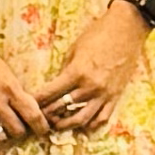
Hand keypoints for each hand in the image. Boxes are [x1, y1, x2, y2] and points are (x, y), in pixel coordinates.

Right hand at [0, 16, 47, 146]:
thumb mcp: (6, 71)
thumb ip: (16, 91)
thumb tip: (27, 108)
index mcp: (9, 88)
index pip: (33, 115)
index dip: (41, 127)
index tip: (42, 129)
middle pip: (17, 131)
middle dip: (21, 131)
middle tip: (19, 127)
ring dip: (3, 135)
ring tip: (3, 129)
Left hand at [36, 3, 147, 133]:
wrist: (127, 29)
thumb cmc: (98, 35)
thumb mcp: (74, 50)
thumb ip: (64, 71)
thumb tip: (55, 87)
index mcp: (76, 73)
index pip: (50, 93)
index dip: (36, 101)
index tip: (27, 104)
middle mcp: (90, 87)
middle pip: (62, 108)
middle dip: (47, 114)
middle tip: (38, 117)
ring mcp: (105, 94)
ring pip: (82, 119)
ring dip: (66, 124)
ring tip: (56, 125)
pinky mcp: (116, 96)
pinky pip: (102, 117)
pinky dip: (91, 124)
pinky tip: (82, 125)